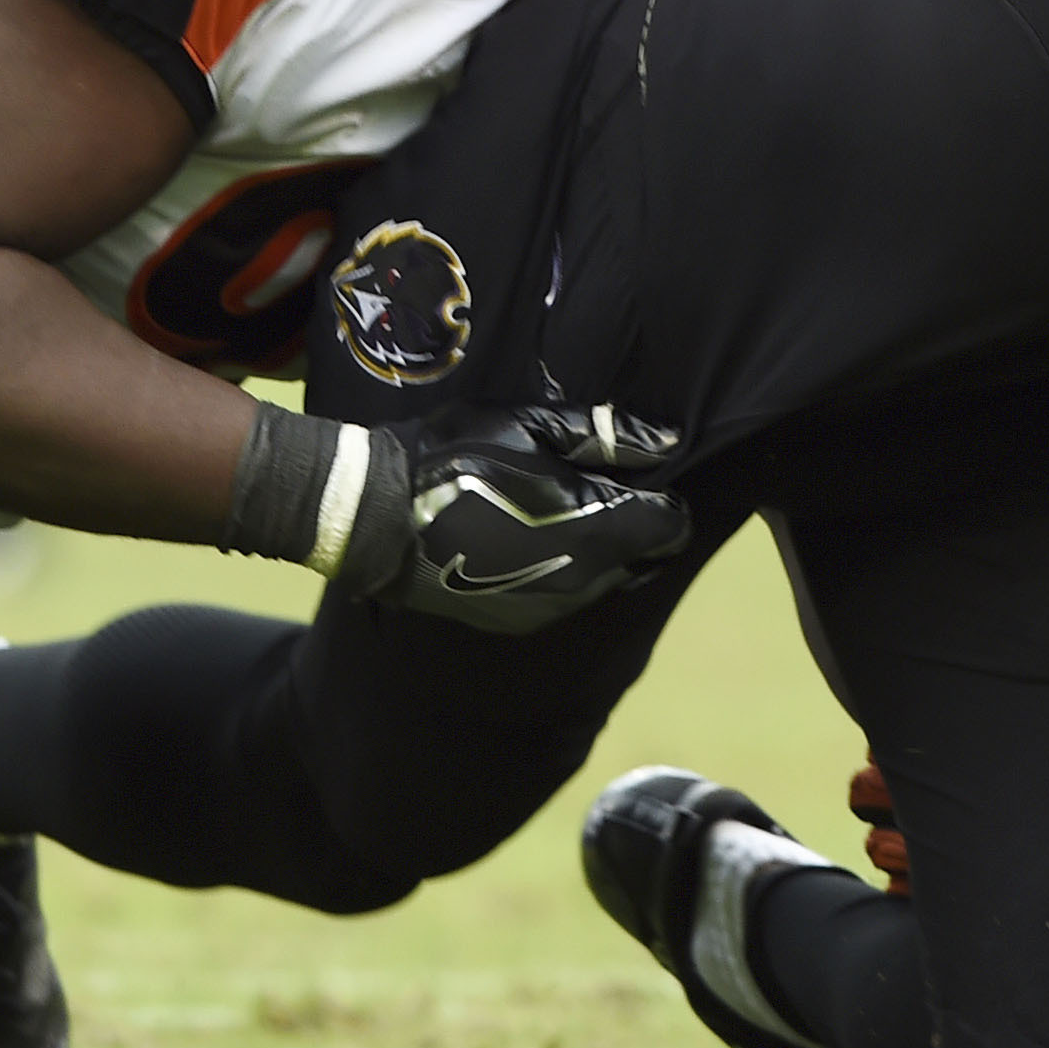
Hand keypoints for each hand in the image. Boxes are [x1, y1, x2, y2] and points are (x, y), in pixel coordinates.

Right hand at [337, 402, 691, 634]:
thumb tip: (668, 440)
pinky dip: (564, 572)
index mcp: (596, 528)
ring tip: (557, 512)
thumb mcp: (531, 426)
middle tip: (595, 486)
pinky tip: (528, 541)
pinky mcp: (521, 622)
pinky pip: (567, 597)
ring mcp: (552, 609)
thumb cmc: (455, 457)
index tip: (633, 474)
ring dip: (600, 550)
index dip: (661, 496)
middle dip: (634, 525)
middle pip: (644, 556)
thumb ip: (606, 436)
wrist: (377, 518)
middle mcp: (584, 580)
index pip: (671, 525)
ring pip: (607, 581)